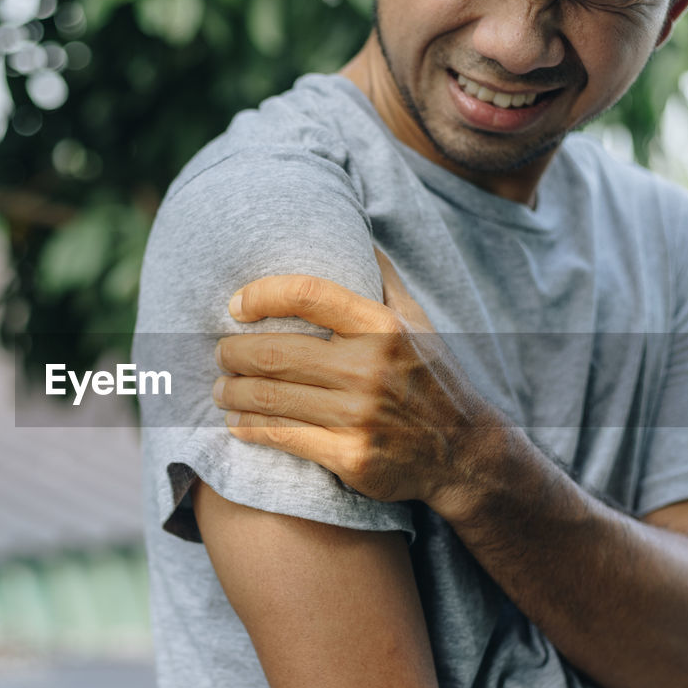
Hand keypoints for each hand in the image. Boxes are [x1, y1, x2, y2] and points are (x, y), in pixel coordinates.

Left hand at [214, 249, 500, 516]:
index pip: (306, 294)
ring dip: (232, 393)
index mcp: (382, 327)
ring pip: (268, 398)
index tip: (236, 306)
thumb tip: (354, 231)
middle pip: (272, 352)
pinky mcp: (351, 456)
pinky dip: (249, 429)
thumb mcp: (417, 321)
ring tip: (222, 390)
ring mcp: (360, 415)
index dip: (261, 294)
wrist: (465, 453)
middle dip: (232, 353)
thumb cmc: (430, 377)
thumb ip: (382, 278)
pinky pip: (281, 436)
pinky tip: (237, 424)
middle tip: (222, 354)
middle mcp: (370, 368)